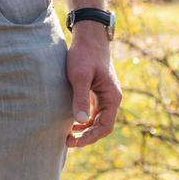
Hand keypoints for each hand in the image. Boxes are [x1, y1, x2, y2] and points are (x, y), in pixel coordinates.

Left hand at [65, 21, 119, 147]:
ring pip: (97, 119)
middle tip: (67, 142)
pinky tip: (71, 122)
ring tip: (68, 135)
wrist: (89, 37)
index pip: (104, 126)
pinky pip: (93, 111)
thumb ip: (81, 98)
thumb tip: (81, 121)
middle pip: (101, 125)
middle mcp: (111, 98)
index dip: (90, 137)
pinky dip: (84, 119)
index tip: (74, 142)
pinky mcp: (96, 91)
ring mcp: (104, 95)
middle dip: (86, 136)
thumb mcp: (80, 76)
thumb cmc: (84, 55)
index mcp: (112, 97)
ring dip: (85, 129)